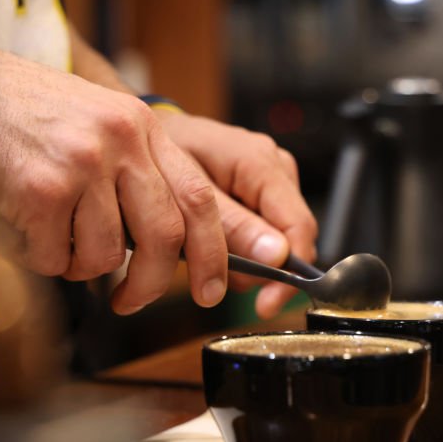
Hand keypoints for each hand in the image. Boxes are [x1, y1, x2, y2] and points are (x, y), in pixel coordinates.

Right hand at [0, 43, 227, 314]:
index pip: (199, 199)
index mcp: (142, 128)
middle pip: (165, 237)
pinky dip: (40, 258)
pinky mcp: (40, 190)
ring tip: (53, 236)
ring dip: (80, 265)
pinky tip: (21, 226)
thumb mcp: (100, 126)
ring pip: (107, 256)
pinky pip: (56, 258)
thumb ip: (139, 175)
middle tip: (130, 301)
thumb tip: (172, 249)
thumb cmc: (27, 116)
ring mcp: (82, 163)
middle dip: (152, 284)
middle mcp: (120, 141)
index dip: (213, 254)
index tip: (212, 290)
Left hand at [154, 111, 317, 318]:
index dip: (289, 273)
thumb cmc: (160, 155)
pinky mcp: (265, 194)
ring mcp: (274, 180)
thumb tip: (276, 256)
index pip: (298, 226)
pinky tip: (214, 243)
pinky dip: (242, 249)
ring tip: (204, 251)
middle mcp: (277, 168)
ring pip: (279, 242)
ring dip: (247, 260)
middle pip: (291, 238)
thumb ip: (232, 226)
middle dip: (258, 267)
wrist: (144, 136)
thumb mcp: (185, 193)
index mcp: (261, 162)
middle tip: (212, 272)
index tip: (267, 305)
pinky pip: (266, 234)